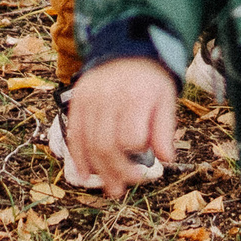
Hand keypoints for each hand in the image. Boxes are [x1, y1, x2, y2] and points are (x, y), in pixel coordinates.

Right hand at [65, 57, 177, 198]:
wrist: (127, 51)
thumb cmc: (150, 80)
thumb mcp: (166, 100)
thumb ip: (164, 129)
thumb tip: (166, 159)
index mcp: (135, 97)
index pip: (131, 138)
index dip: (137, 157)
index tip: (145, 169)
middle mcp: (109, 97)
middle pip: (106, 145)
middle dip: (114, 172)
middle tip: (122, 189)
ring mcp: (89, 99)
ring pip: (88, 143)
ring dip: (98, 171)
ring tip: (110, 188)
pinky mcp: (77, 101)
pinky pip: (74, 134)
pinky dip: (78, 157)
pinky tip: (85, 174)